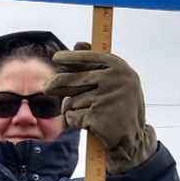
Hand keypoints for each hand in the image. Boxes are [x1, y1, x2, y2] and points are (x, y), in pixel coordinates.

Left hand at [44, 43, 157, 173]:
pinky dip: (74, 120)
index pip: (90, 57)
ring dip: (72, 107)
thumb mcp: (116, 81)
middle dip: (56, 84)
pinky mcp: (96, 116)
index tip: (57, 57)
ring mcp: (105, 98)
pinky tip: (88, 124)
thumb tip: (78, 43)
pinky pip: (72, 115)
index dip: (71, 57)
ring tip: (86, 113)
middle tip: (46, 88)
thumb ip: (98, 63)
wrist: (133, 137)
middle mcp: (114, 80)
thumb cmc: (121, 105)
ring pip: (72, 100)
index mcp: (120, 68)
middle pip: (73, 80)